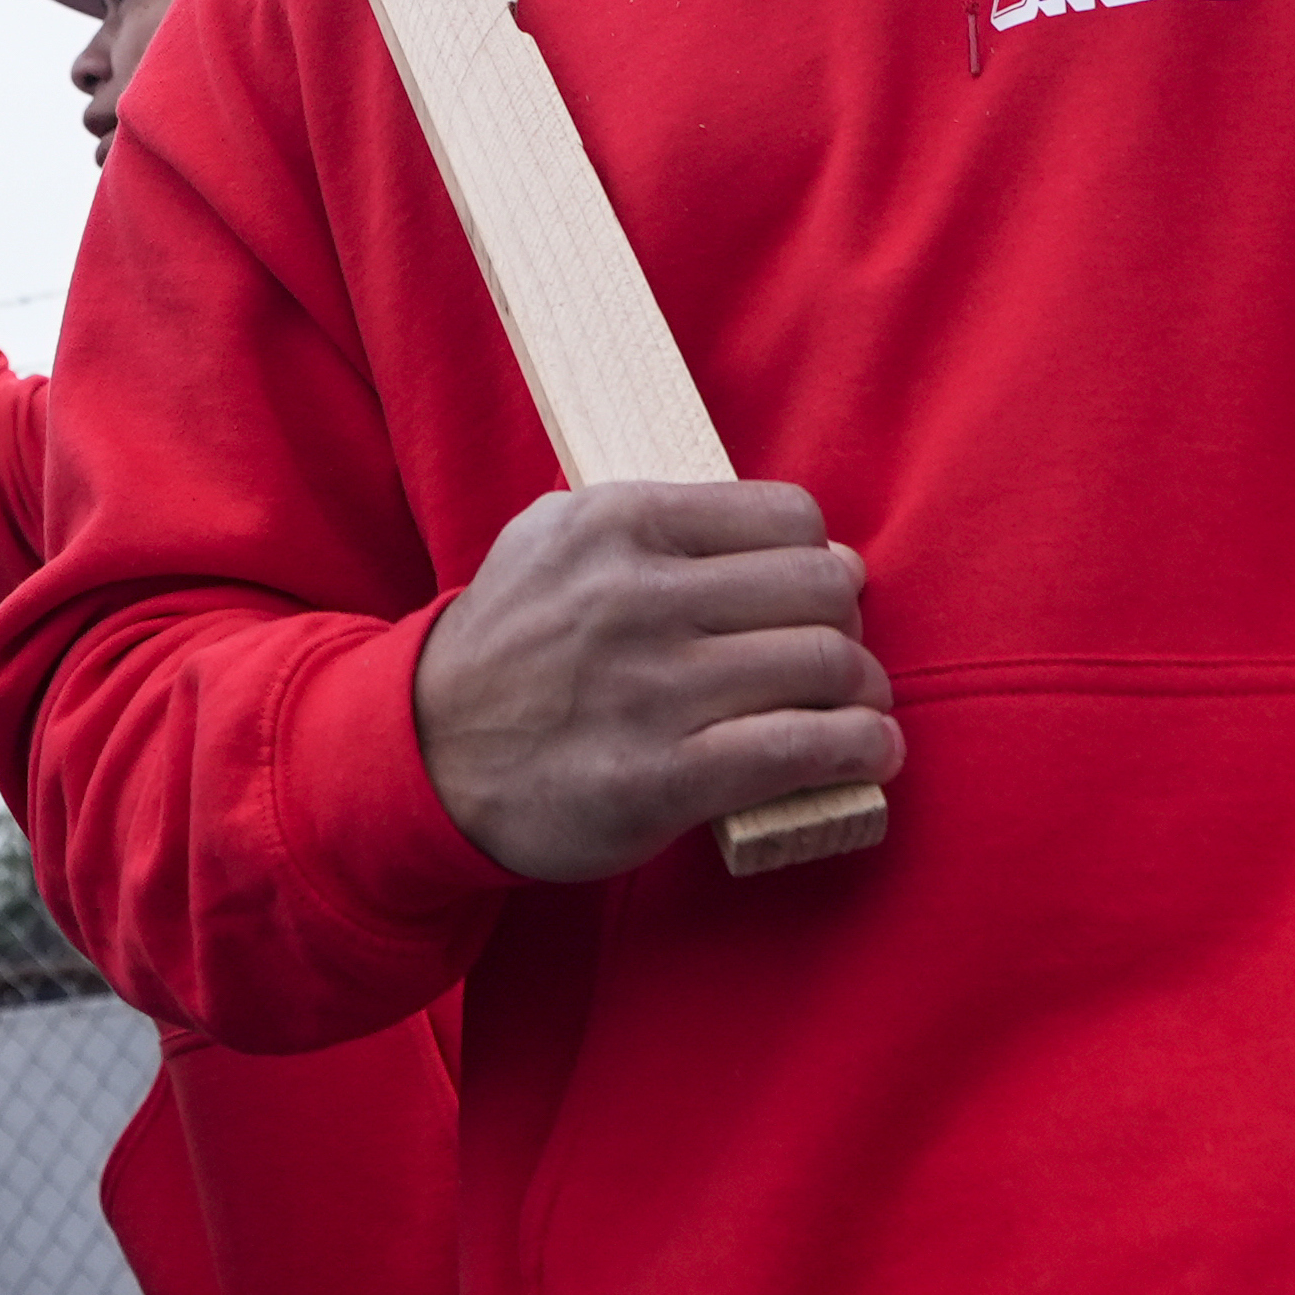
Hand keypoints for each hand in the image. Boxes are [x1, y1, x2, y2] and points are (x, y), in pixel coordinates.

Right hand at [413, 480, 901, 882]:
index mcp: (616, 522)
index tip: (816, 593)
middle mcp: (636, 596)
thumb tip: (781, 529)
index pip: (788, 518)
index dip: (819, 558)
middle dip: (848, 624)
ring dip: (865, 693)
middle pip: (821, 589)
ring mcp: (649, 688)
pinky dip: (857, 749)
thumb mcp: (549, 541)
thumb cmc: (509, 647)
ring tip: (862, 710)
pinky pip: (799, 749)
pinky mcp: (660, 777)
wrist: (424, 756)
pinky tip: (870, 753)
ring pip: (825, 666)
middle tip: (841, 656)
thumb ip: (647, 517)